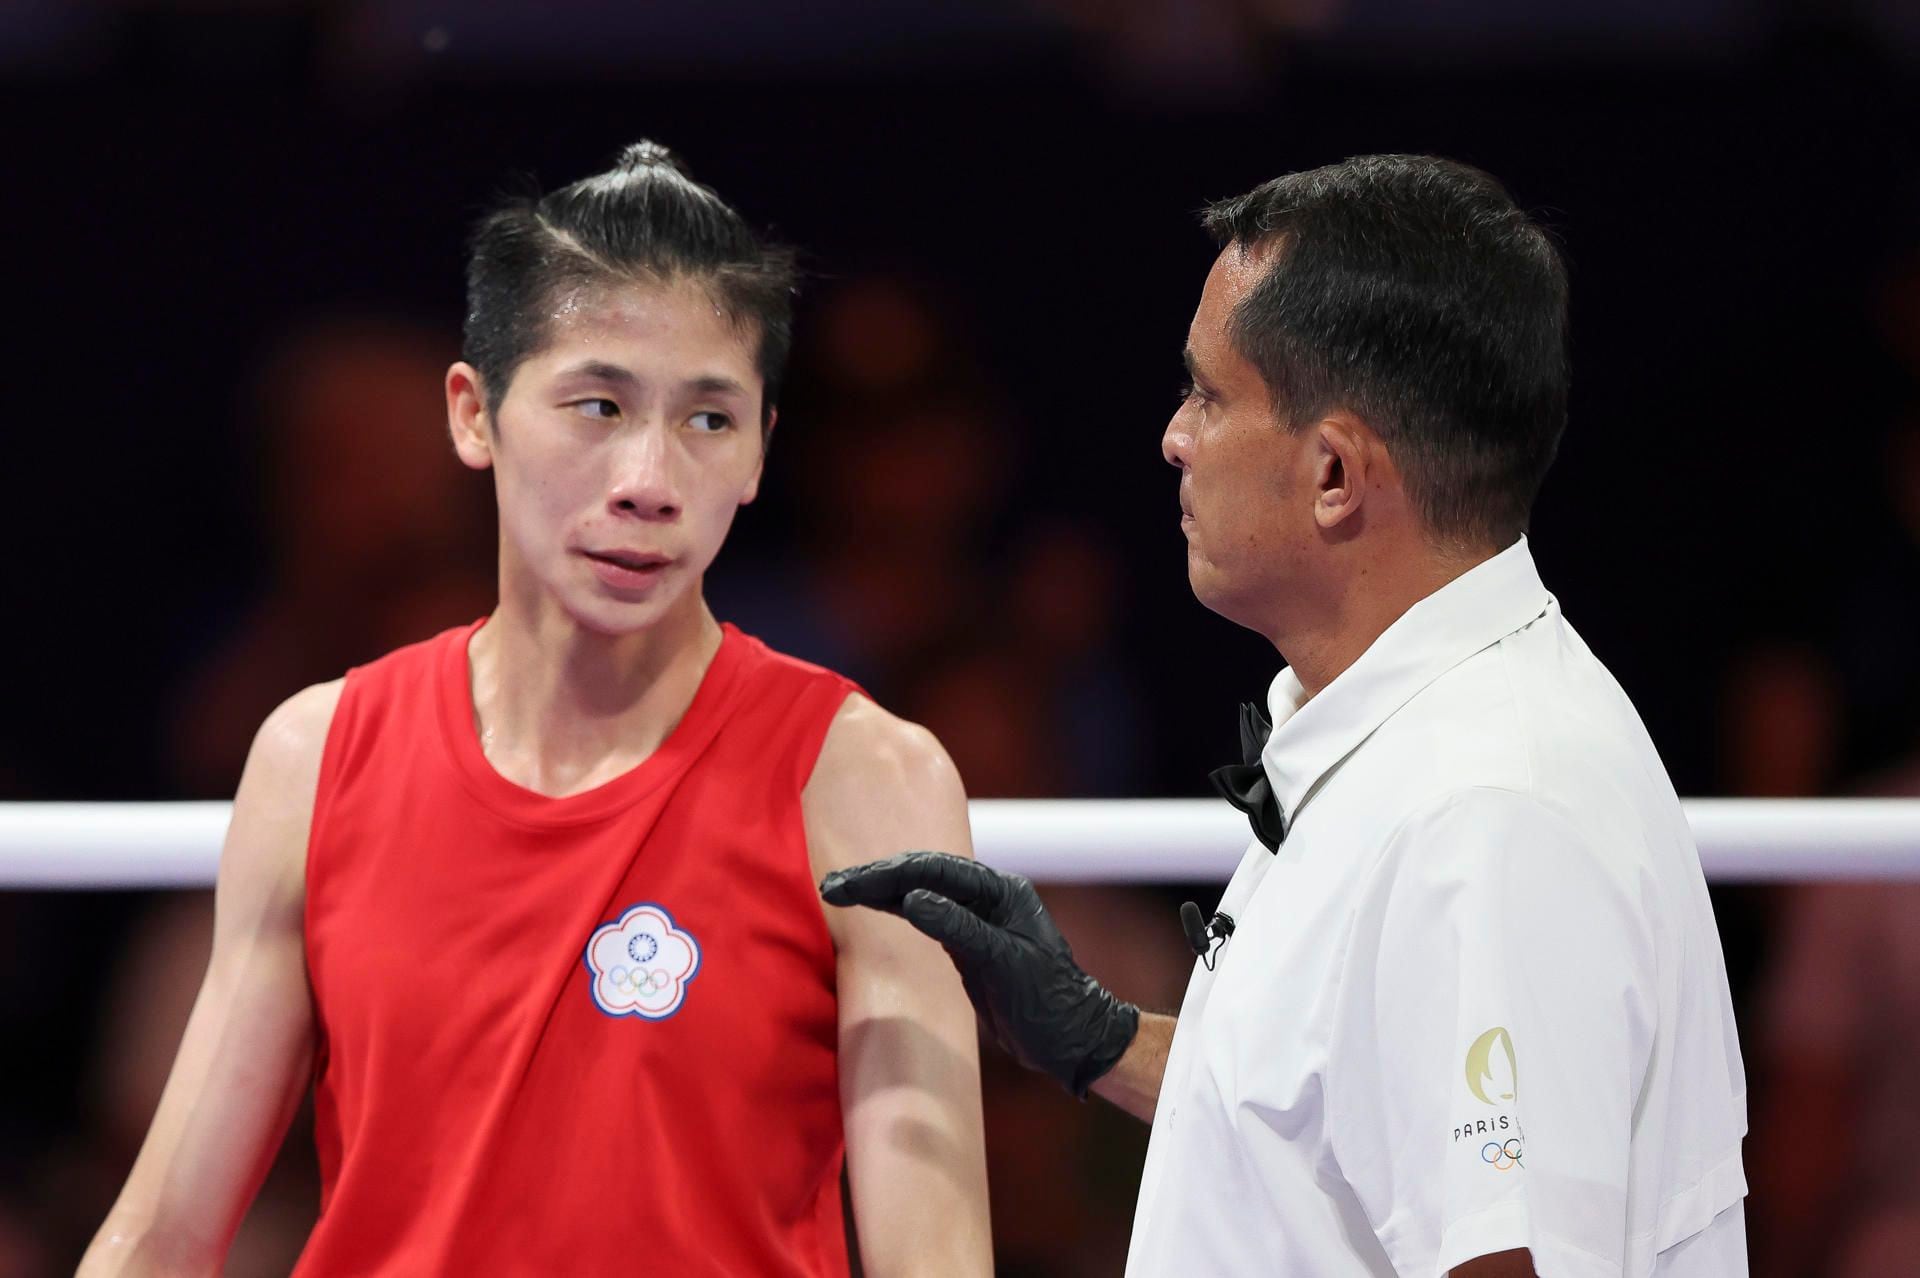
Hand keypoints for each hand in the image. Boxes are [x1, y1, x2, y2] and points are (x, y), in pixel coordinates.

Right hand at [821, 852, 1139, 1096]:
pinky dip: (895, 911)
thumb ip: (959, 928)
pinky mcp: (967, 946)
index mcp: (1001, 892)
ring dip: (880, 893)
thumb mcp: (1004, 962)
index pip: (936, 870)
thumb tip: (912, 897)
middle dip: (877, 880)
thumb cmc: (1049, 1002)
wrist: (1073, 1041)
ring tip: (837, 891)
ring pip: (920, 895)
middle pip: (923, 878)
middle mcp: (987, 899)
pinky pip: (924, 919)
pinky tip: (870, 906)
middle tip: (831, 885)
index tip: (853, 883)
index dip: (891, 874)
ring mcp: (976, 921)